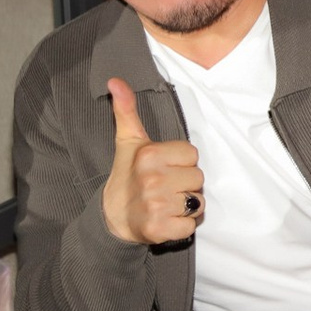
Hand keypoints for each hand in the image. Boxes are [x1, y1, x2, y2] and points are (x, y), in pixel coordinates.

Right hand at [100, 77, 204, 244]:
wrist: (111, 218)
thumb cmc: (126, 176)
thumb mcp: (127, 141)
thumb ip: (126, 109)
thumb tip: (115, 80)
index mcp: (150, 155)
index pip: (192, 154)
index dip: (181, 162)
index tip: (163, 168)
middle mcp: (153, 179)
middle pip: (198, 178)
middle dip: (185, 184)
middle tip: (163, 187)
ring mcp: (156, 205)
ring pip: (198, 202)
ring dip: (186, 206)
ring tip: (166, 202)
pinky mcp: (160, 229)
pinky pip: (191, 225)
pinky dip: (182, 226)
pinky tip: (166, 219)